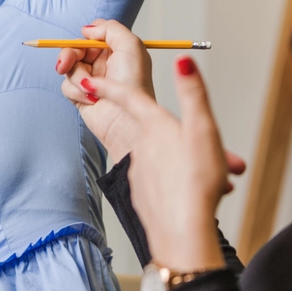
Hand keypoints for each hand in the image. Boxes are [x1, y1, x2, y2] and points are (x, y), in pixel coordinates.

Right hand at [56, 20, 153, 163]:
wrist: (126, 120)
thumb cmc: (133, 85)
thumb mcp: (130, 46)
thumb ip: (110, 28)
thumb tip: (88, 29)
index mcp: (117, 51)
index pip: (93, 36)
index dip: (85, 37)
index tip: (84, 37)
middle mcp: (104, 64)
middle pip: (76, 49)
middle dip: (69, 55)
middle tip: (64, 64)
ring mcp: (92, 80)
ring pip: (69, 68)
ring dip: (76, 77)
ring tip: (89, 88)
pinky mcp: (81, 96)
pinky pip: (67, 86)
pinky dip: (76, 92)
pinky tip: (90, 100)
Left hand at [84, 55, 231, 271]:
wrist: (182, 232)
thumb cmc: (196, 180)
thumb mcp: (203, 130)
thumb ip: (193, 93)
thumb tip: (184, 59)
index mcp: (153, 126)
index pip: (125, 97)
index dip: (107, 85)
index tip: (88, 77)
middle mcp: (138, 146)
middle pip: (140, 127)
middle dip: (148, 124)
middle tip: (163, 129)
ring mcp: (136, 171)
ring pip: (149, 156)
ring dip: (164, 157)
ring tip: (192, 168)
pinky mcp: (139, 194)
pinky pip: (151, 179)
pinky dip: (164, 179)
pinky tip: (182, 188)